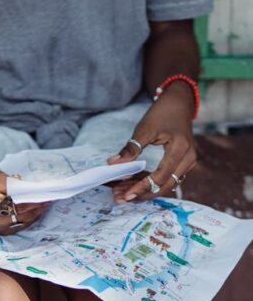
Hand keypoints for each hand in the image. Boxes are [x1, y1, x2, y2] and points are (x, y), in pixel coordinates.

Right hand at [0, 165, 49, 234]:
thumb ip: (14, 186)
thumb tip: (33, 191)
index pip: (17, 208)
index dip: (34, 202)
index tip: (48, 196)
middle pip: (21, 219)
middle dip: (37, 209)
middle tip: (51, 199)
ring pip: (21, 224)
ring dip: (35, 215)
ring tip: (46, 204)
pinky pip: (17, 225)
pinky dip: (28, 218)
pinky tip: (37, 210)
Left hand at [107, 84, 197, 202]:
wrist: (179, 102)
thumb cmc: (162, 112)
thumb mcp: (144, 128)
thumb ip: (130, 148)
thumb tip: (113, 164)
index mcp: (180, 148)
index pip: (161, 176)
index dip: (142, 187)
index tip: (126, 194)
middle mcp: (188, 159)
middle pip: (165, 186)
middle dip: (142, 194)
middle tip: (121, 197)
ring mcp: (188, 162)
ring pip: (166, 185)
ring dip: (145, 191)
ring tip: (123, 192)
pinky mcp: (183, 164)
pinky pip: (167, 178)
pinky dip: (150, 183)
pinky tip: (133, 185)